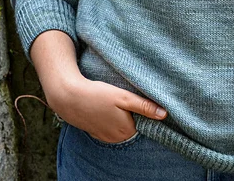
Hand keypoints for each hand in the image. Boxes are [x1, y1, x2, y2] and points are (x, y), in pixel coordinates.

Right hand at [47, 75, 167, 142]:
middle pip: (133, 124)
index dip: (142, 109)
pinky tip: (104, 107)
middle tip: (123, 97)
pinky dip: (110, 118)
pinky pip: (109, 126)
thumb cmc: (98, 95)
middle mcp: (117, 138)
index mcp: (127, 130)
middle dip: (132, 112)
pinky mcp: (96, 132)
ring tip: (113, 101)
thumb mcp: (124, 97)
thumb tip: (164, 114)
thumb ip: (144, 106)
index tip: (137, 98)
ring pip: (121, 125)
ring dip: (120, 115)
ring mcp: (105, 137)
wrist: (69, 98)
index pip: (144, 121)